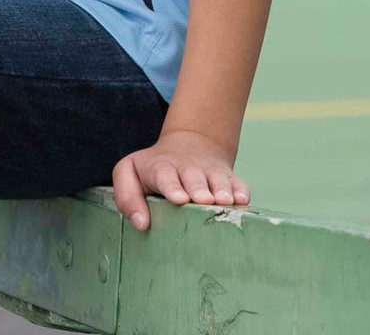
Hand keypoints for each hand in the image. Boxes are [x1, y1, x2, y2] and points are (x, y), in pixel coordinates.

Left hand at [112, 128, 249, 231]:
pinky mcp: (227, 177)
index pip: (165, 176)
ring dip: (221, 189)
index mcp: (161, 168)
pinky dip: (241, 190)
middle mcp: (187, 169)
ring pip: (217, 179)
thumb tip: (141, 224)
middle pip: (194, 177)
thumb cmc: (152, 169)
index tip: (179, 199)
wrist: (187, 146)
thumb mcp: (129, 173)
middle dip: (199, 188)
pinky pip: (238, 183)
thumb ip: (127, 197)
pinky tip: (242, 200)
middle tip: (204, 200)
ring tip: (224, 201)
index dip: (172, 186)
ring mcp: (209, 172)